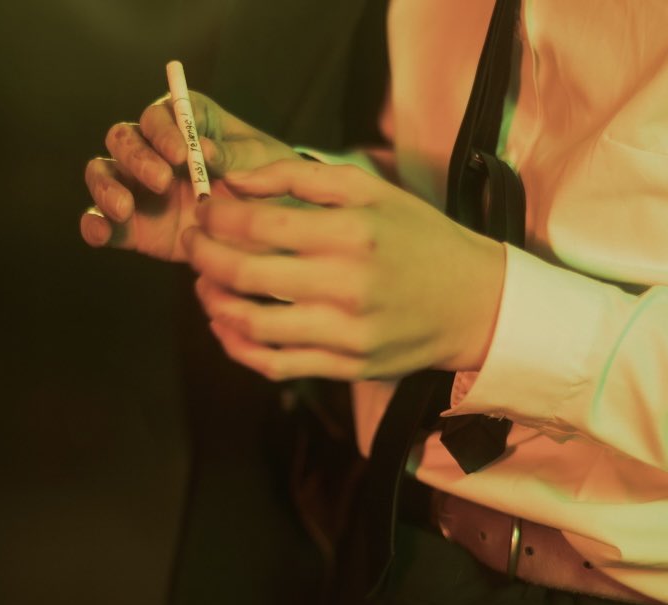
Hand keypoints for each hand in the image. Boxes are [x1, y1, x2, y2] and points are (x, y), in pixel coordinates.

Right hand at [79, 91, 298, 260]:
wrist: (272, 232)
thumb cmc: (271, 183)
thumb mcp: (264, 164)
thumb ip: (235, 155)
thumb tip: (204, 149)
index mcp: (188, 123)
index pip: (161, 114)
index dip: (164, 129)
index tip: (183, 153)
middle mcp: (155, 150)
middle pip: (124, 139)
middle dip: (136, 157)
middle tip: (161, 181)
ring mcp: (139, 187)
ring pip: (103, 174)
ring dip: (107, 187)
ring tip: (125, 208)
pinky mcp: (133, 226)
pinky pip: (101, 221)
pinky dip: (95, 226)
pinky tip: (100, 235)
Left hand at [185, 159, 506, 380]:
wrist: (476, 302)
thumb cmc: (419, 238)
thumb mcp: (369, 189)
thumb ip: (298, 175)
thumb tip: (235, 181)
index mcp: (351, 233)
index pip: (256, 226)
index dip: (214, 219)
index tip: (203, 213)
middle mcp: (346, 286)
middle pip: (243, 275)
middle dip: (201, 256)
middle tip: (191, 245)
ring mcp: (346, 334)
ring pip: (251, 325)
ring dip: (213, 303)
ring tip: (204, 285)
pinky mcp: (348, 367)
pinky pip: (276, 366)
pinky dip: (239, 348)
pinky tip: (226, 327)